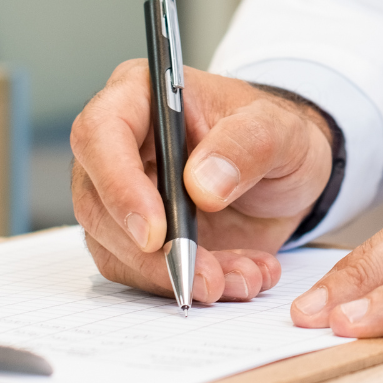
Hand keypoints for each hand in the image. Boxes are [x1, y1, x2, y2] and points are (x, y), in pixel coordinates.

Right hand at [71, 59, 334, 302]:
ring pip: (116, 250)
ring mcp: (120, 196)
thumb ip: (247, 145)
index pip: (100, 134)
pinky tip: (239, 277)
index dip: (118, 185)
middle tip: (208, 278)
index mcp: (140, 96)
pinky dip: (189, 286)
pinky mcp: (135, 239)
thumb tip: (200, 184)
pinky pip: (143, 275)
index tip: (155, 232)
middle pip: (96, 204)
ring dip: (178, 276)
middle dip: (152, 253)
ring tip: (244, 275)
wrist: (286, 175)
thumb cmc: (273, 135)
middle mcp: (118, 146)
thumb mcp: (279, 129)